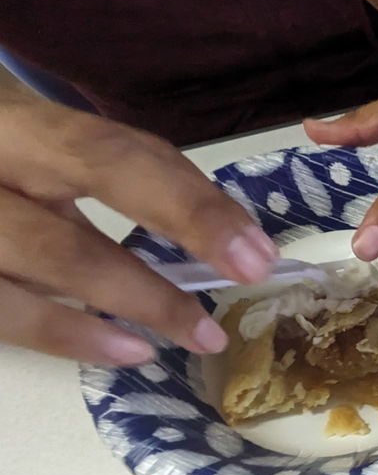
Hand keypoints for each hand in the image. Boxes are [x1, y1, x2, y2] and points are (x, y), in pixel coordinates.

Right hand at [0, 92, 277, 364]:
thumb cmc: (4, 161)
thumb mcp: (50, 149)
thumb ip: (121, 176)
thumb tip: (223, 237)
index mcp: (17, 126)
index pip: (114, 158)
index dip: (189, 208)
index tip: (255, 255)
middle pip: (69, 227)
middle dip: (160, 272)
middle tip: (225, 314)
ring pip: (40, 271)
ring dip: (128, 309)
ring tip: (194, 339)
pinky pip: (3, 314)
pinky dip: (67, 335)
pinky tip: (124, 349)